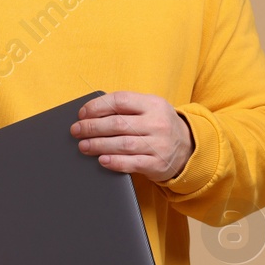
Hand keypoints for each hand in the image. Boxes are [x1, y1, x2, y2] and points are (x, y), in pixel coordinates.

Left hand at [70, 90, 193, 182]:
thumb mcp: (150, 108)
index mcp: (153, 104)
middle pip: (118, 123)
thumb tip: (91, 111)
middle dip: (92, 127)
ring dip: (98, 145)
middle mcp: (157, 123)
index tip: (82, 113)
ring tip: (83, 146)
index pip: (120, 100)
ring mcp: (159, 144)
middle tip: (77, 131)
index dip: (97, 106)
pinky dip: (114, 162)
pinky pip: (131, 163)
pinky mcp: (157, 164)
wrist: (188, 148)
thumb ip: (127, 107)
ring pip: (122, 144)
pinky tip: (101, 160)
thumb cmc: (159, 125)